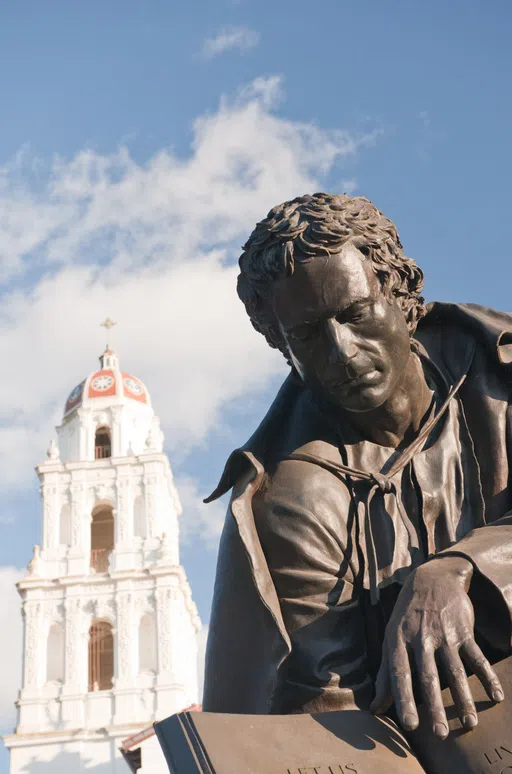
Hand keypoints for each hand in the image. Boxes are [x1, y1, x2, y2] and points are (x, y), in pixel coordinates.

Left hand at [370, 556, 503, 738]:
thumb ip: (385, 675)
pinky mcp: (463, 630)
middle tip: (439, 734)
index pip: (400, 673)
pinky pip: (477, 656)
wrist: (431, 578)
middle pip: (428, 676)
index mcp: (399, 640)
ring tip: (469, 724)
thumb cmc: (406, 615)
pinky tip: (496, 696)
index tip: (410, 725)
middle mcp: (421, 637)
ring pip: (454, 670)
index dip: (404, 699)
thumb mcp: (391, 638)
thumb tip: (375, 708)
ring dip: (463, 698)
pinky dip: (487, 676)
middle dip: (434, 706)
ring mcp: (443, 633)